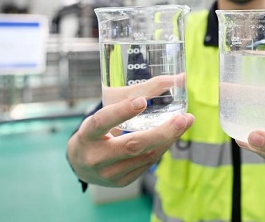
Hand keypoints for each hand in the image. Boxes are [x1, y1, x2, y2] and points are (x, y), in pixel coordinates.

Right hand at [67, 76, 193, 187]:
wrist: (80, 165)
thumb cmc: (94, 134)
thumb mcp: (99, 118)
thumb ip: (122, 107)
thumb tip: (164, 83)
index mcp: (87, 136)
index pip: (102, 122)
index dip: (121, 111)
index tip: (142, 100)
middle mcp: (96, 157)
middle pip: (132, 145)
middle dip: (162, 132)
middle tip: (182, 118)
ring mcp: (109, 173)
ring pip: (145, 156)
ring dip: (168, 139)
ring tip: (184, 123)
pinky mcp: (121, 182)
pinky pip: (147, 164)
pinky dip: (162, 148)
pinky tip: (172, 136)